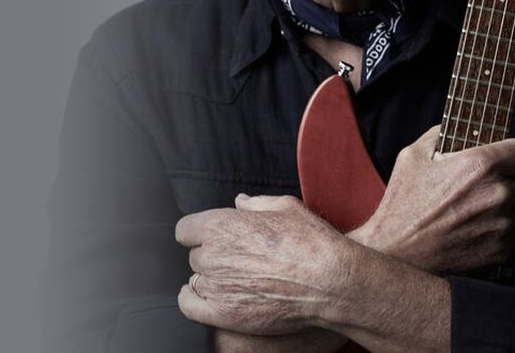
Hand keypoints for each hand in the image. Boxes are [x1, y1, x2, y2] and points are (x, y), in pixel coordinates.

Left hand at [176, 194, 351, 336]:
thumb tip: (240, 202)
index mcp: (221, 225)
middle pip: (195, 256)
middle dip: (212, 256)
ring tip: (235, 280)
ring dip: (211, 279)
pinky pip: (189, 306)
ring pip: (197, 280)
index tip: (212, 237)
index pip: (185, 229)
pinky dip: (193, 300)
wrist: (329, 281)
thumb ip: (256, 203)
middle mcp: (212, 255)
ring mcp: (216, 286)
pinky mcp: (223, 313)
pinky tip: (204, 296)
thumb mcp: (286, 208)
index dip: (199, 233)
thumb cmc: (310, 241)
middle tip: (237, 259)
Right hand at [349, 125, 514, 274]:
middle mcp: (498, 195)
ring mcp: (502, 226)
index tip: (508, 158)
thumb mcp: (413, 156)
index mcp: (482, 165)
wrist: (397, 255)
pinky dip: (499, 232)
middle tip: (487, 185)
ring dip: (507, 208)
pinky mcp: (501, 252)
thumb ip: (442, 134)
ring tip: (476, 209)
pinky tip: (474, 229)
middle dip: (512, 182)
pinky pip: (512, 235)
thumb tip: (459, 128)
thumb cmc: (403, 204)